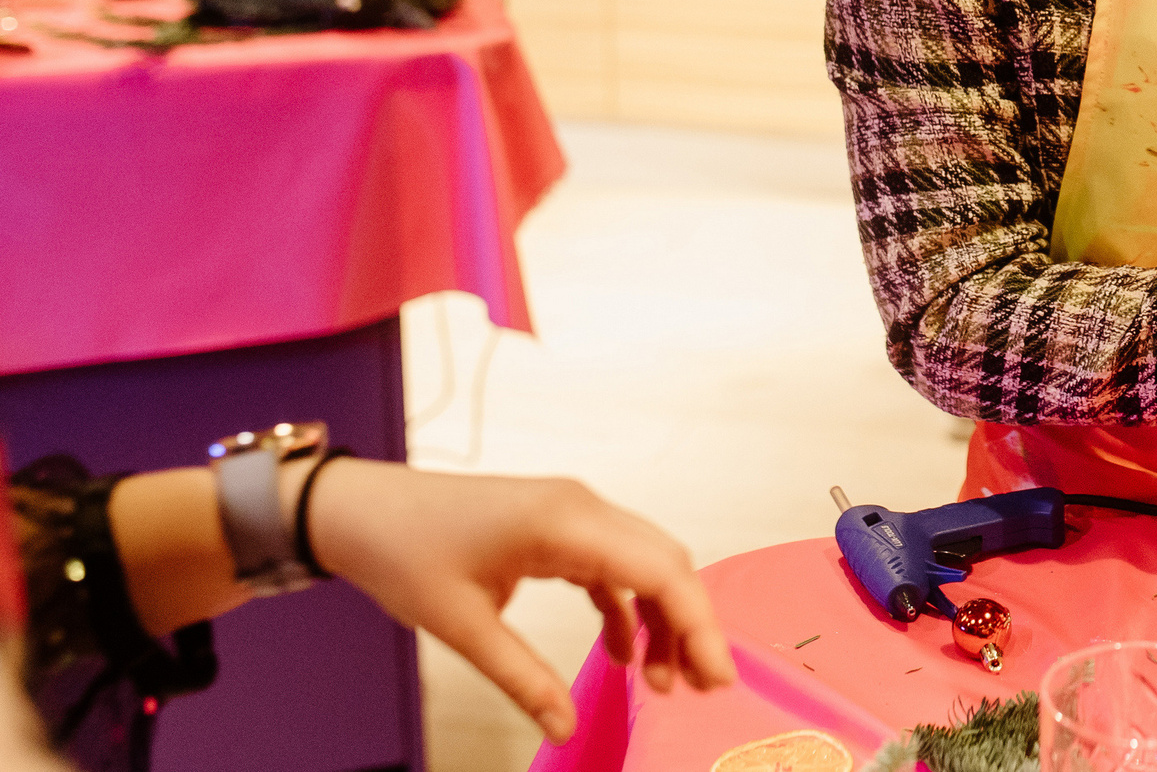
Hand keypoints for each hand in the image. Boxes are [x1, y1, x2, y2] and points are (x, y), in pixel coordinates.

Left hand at [305, 460, 734, 741]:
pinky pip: (615, 564)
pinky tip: (624, 653)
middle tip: (703, 687)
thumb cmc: (405, 554)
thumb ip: (521, 678)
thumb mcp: (460, 627)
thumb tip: (566, 727)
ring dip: (663, 618)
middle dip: (692, 625)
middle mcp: (583, 507)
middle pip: (667, 562)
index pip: (660, 569)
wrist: (364, 510)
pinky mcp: (560, 526)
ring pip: (646, 563)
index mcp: (565, 522)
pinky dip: (629, 607)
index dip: (698, 623)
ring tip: (663, 681)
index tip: (714, 675)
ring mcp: (574, 512)